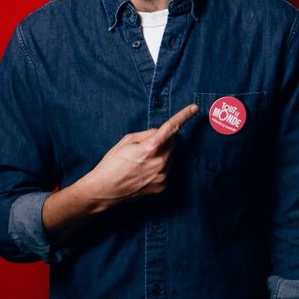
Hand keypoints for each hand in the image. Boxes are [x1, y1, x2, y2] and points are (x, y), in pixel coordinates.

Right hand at [82, 103, 198, 208]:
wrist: (104, 190)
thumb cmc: (112, 163)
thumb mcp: (126, 141)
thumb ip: (147, 134)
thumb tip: (160, 132)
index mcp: (150, 148)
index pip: (171, 128)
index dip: (184, 116)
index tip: (194, 108)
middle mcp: (160, 162)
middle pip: (173, 143)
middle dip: (165, 140)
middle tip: (147, 146)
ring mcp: (162, 176)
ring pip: (171, 156)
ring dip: (163, 154)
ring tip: (143, 161)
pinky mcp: (162, 186)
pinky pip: (167, 169)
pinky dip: (160, 166)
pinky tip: (144, 171)